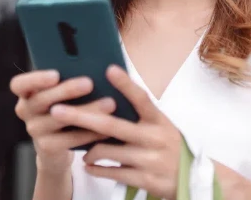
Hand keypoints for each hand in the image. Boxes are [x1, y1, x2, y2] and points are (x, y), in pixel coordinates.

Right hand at [11, 70, 117, 174]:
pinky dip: (89, 133)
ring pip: (59, 119)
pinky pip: (69, 139)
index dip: (35, 79)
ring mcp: (34, 130)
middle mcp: (25, 110)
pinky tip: (107, 127)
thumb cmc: (64, 106)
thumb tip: (93, 63)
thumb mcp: (61, 93)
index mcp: (27, 92)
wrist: (57, 147)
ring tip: (109, 103)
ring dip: (85, 111)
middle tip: (89, 83)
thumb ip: (68, 78)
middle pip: (41, 100)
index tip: (55, 74)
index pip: (18, 84)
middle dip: (66, 90)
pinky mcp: (46, 147)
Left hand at [48, 65, 183, 198]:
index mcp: (159, 120)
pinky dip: (96, 169)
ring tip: (82, 151)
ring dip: (89, 150)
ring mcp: (149, 160)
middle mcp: (154, 137)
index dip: (125, 84)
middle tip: (57, 110)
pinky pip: (111, 172)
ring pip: (106, 151)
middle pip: (111, 125)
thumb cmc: (169, 147)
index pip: (141, 98)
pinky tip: (89, 166)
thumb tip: (110, 95)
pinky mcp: (144, 179)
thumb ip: (140, 115)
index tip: (108, 69)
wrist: (193, 181)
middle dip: (81, 116)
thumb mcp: (162, 127)